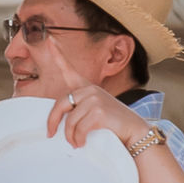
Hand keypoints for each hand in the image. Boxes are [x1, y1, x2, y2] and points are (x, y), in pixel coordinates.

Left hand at [27, 42, 150, 153]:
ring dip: (70, 136)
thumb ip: (79, 109)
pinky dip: (78, 139)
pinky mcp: (98, 112)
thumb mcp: (95, 111)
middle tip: (51, 134)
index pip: (69, 69)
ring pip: (70, 121)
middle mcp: (90, 90)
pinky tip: (82, 143)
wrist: (135, 131)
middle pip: (60, 104)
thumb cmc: (113, 124)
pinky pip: (79, 129)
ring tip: (76, 142)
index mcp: (88, 88)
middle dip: (53, 121)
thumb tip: (58, 123)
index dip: (57, 55)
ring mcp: (95, 99)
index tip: (48, 40)